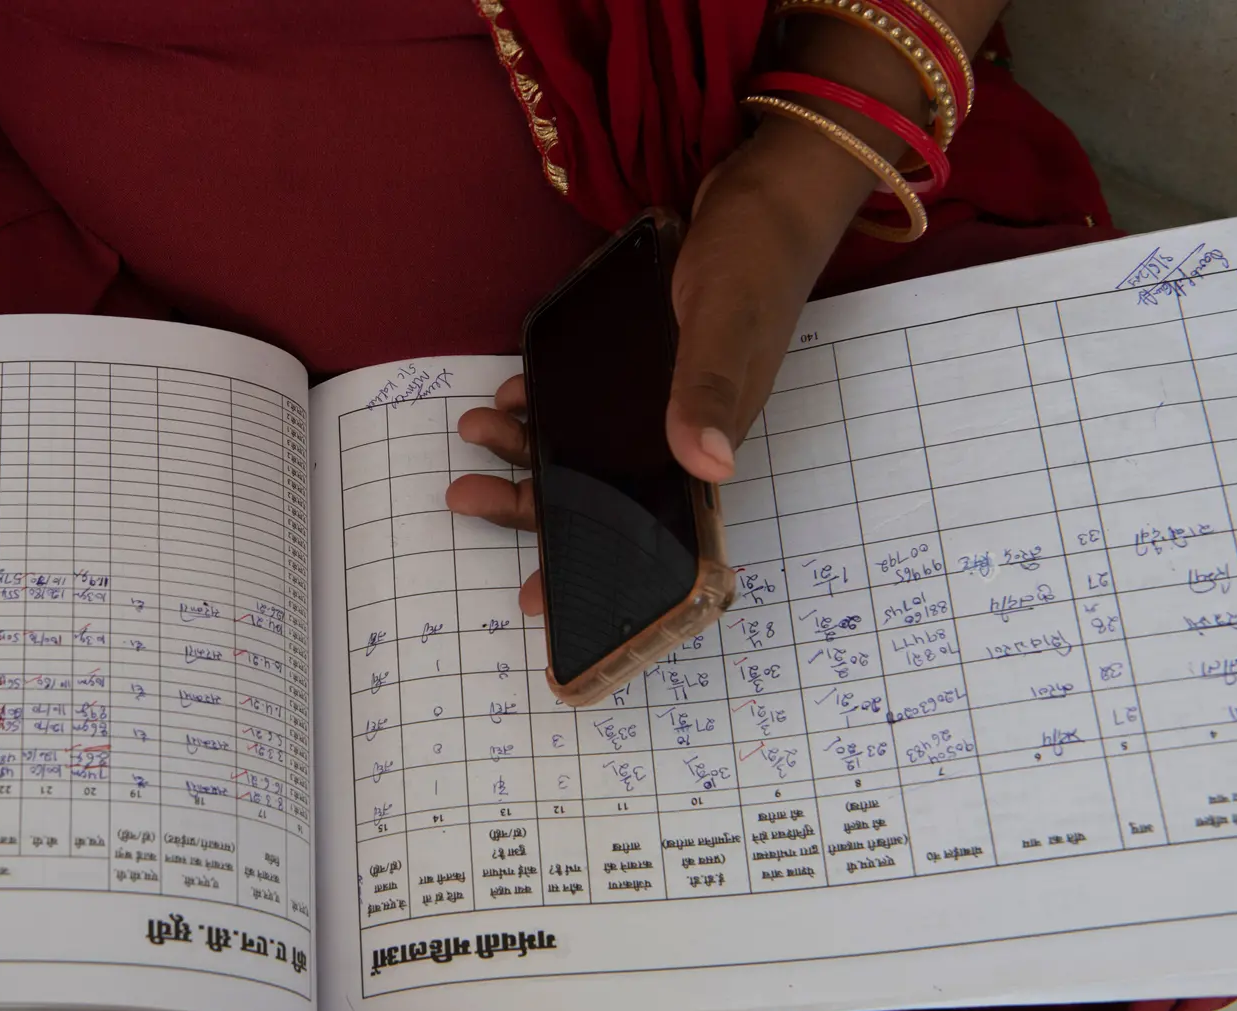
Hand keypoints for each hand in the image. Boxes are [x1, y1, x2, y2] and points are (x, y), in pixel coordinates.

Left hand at [446, 117, 872, 609]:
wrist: (772, 186)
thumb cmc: (757, 253)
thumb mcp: (728, 318)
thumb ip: (710, 387)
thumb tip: (704, 463)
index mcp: (709, 435)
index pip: (640, 519)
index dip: (589, 557)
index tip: (537, 598)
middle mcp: (684, 424)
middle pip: (598, 485)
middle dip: (530, 499)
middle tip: (464, 496)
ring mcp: (666, 391)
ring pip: (586, 442)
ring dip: (527, 443)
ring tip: (474, 430)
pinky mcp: (650, 356)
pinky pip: (591, 397)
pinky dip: (546, 399)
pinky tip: (513, 389)